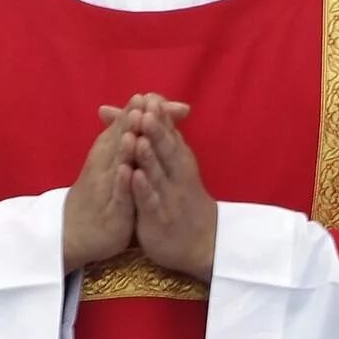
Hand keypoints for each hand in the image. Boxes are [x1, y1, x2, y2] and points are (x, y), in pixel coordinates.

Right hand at [62, 105, 139, 271]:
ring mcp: (106, 189)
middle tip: (145, 98)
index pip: (123, 129)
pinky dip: (122, 182)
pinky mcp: (111, 212)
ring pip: (117, 163)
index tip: (153, 94)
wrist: (73, 237)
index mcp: (107, 157)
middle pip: (119, 140)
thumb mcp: (112, 168)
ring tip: (135, 124)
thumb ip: (124, 143)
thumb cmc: (98, 198)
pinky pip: (117, 195)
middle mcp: (104, 168)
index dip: (138, 112)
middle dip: (132, 119)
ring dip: (125, 144)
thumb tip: (135, 118)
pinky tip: (127, 169)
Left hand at [123, 95, 218, 279]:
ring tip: (138, 137)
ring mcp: (170, 196)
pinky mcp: (160, 218)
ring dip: (149, 155)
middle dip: (156, 129)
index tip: (147, 95)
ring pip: (158, 173)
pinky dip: (143, 188)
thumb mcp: (173, 167)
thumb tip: (145, 111)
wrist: (203, 242)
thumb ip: (159, 141)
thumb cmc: (183, 200)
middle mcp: (177, 175)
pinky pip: (150, 202)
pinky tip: (134, 177)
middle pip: (166, 148)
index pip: (169, 134)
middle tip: (146, 108)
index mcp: (179, 161)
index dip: (158, 116)